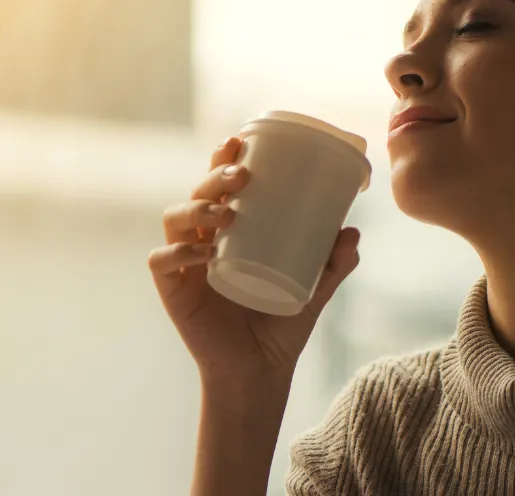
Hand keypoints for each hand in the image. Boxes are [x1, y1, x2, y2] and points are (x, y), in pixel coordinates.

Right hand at [149, 137, 360, 387]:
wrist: (260, 372)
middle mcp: (202, 239)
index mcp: (230, 230)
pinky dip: (178, 253)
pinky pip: (161, 262)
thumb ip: (335, 263)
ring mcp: (184, 264)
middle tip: (242, 178)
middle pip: (196, 192)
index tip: (239, 142)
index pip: (219, 184)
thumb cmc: (281, 324)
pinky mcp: (172, 291)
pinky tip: (201, 254)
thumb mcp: (315, 288)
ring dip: (196, 209)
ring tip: (226, 215)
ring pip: (174, 219)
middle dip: (213, 177)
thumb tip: (353, 231)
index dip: (222, 158)